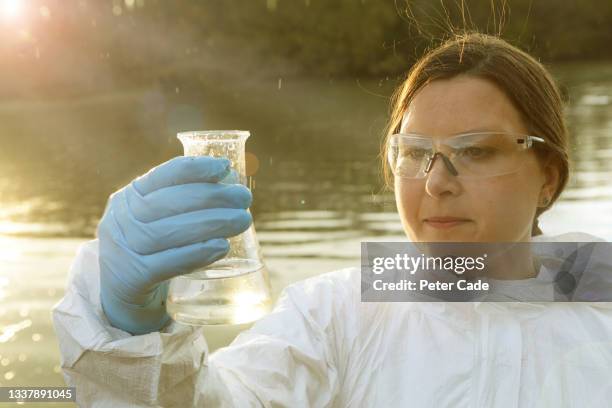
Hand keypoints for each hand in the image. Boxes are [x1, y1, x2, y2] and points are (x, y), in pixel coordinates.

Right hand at [97, 156, 251, 334]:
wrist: (121, 297)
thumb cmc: (152, 250)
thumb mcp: (157, 219)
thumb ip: (185, 202)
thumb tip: (233, 185)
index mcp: (130, 196)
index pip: (163, 175)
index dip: (196, 168)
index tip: (226, 167)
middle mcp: (122, 219)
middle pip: (169, 203)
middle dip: (213, 197)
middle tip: (244, 198)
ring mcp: (123, 249)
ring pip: (168, 232)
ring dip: (211, 223)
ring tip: (242, 220)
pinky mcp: (131, 278)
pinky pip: (167, 264)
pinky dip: (197, 253)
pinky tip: (222, 247)